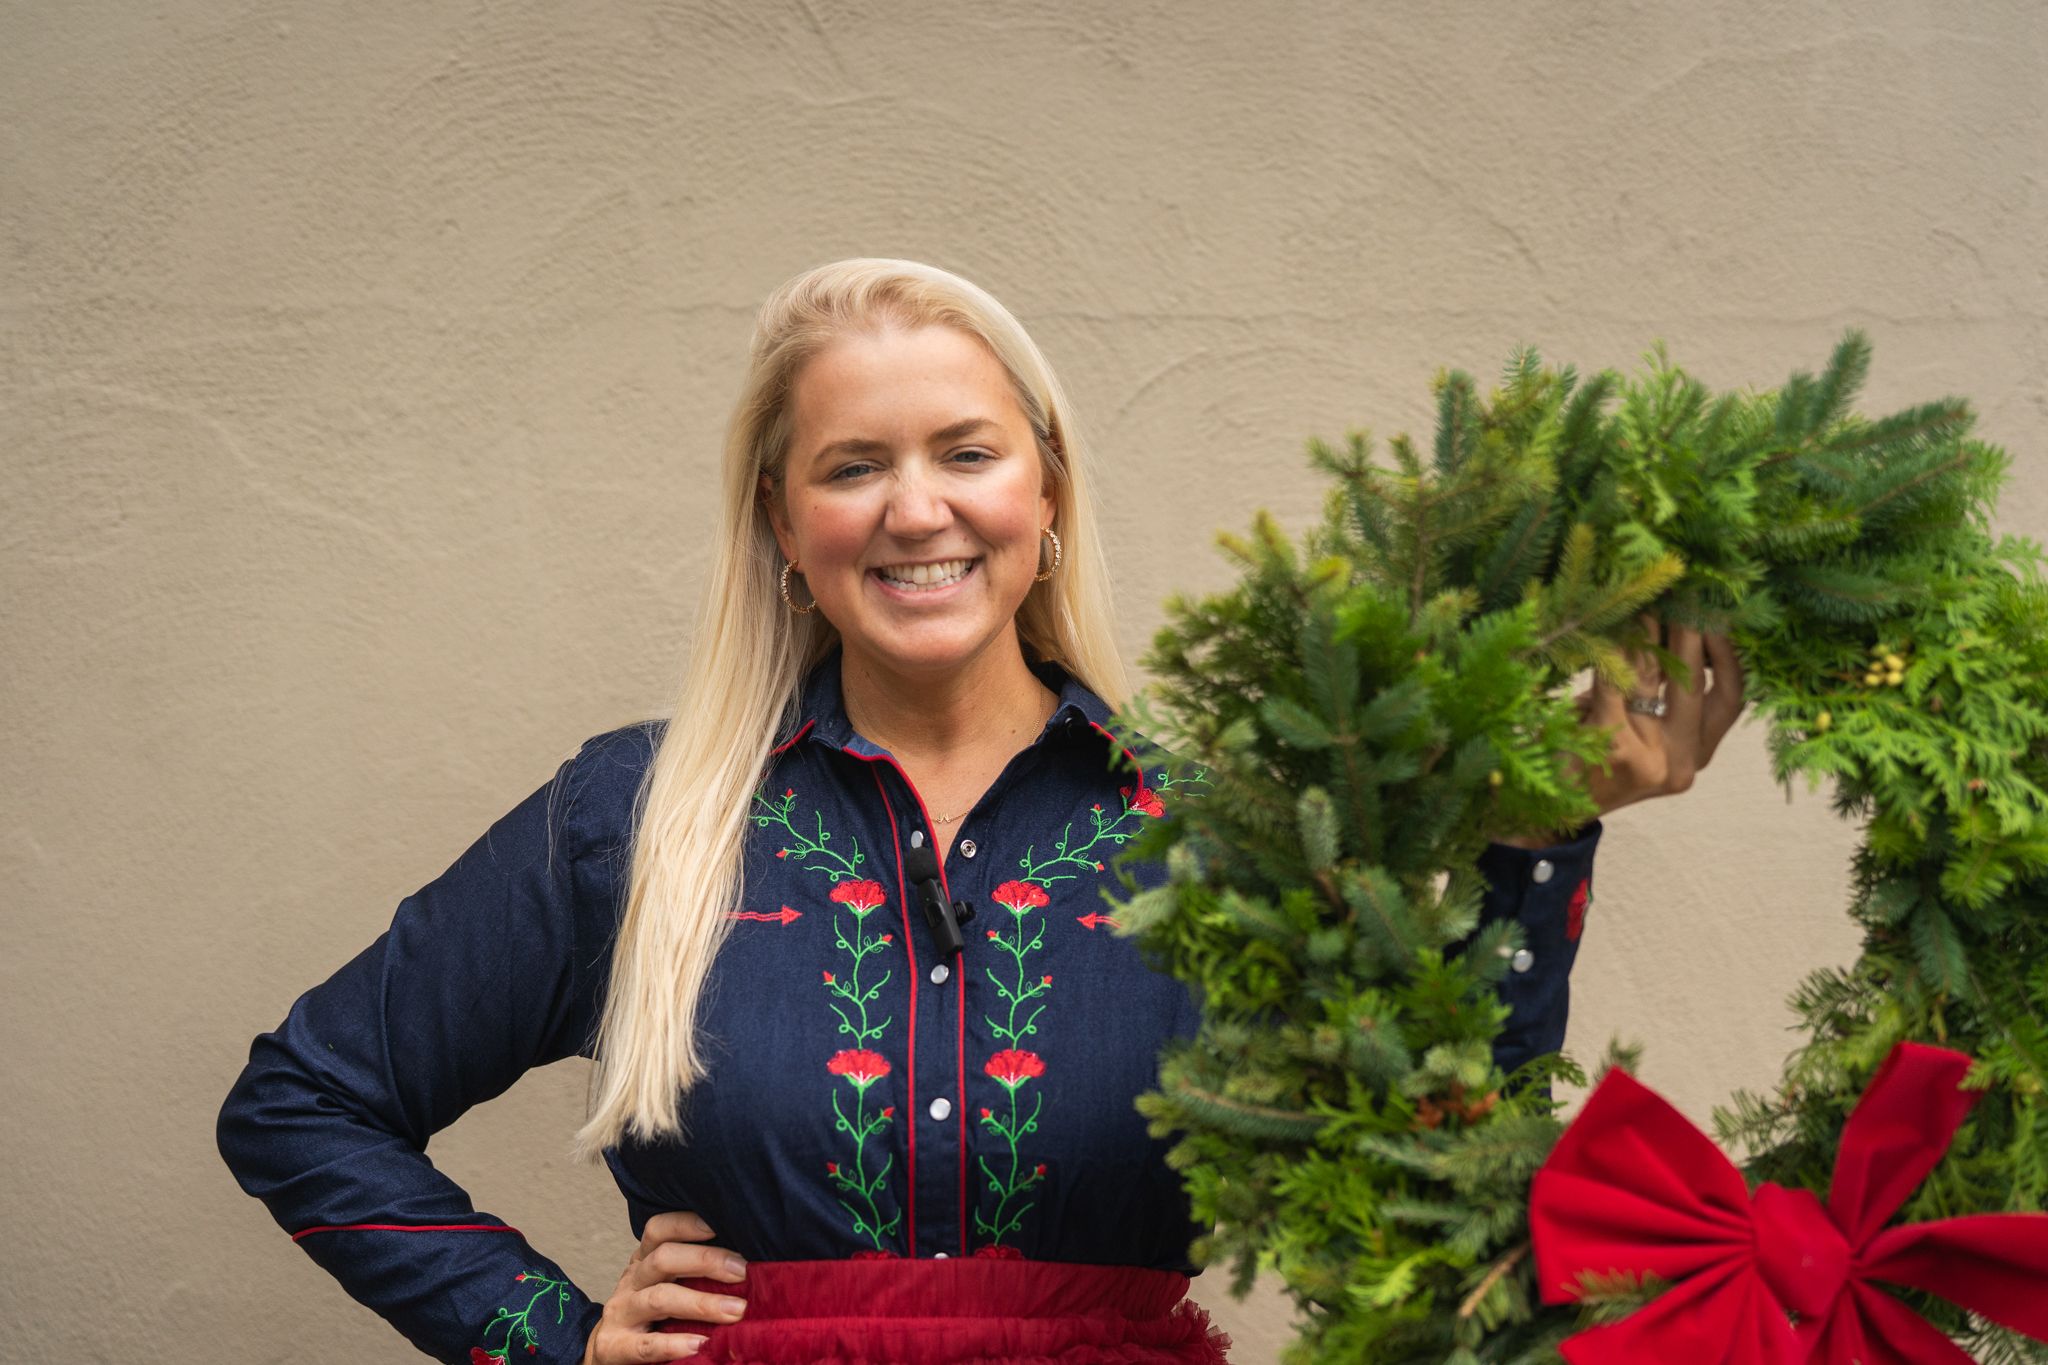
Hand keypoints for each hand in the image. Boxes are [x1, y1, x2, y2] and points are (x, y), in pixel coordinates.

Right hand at [579, 1211, 747, 1362]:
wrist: (609, 1350)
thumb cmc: (651, 1314)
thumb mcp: (667, 1283)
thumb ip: (694, 1271)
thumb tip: (748, 1262)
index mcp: (644, 1260)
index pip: (658, 1229)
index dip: (686, 1223)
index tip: (720, 1224)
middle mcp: (631, 1280)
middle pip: (663, 1259)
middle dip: (706, 1261)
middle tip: (742, 1272)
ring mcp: (621, 1313)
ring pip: (659, 1298)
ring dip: (701, 1303)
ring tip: (735, 1311)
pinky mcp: (614, 1346)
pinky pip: (645, 1345)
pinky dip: (674, 1344)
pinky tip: (700, 1345)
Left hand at [1495, 612, 1747, 846]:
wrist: (1548, 811)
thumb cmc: (1594, 762)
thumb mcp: (1638, 732)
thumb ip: (1660, 692)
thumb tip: (1673, 621)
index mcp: (1696, 755)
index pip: (1730, 699)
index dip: (1729, 656)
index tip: (1719, 617)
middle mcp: (1681, 761)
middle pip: (1697, 684)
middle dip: (1690, 634)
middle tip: (1682, 596)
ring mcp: (1651, 758)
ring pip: (1652, 679)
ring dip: (1646, 635)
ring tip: (1643, 602)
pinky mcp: (1615, 747)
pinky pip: (1614, 685)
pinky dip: (1609, 654)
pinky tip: (1604, 628)